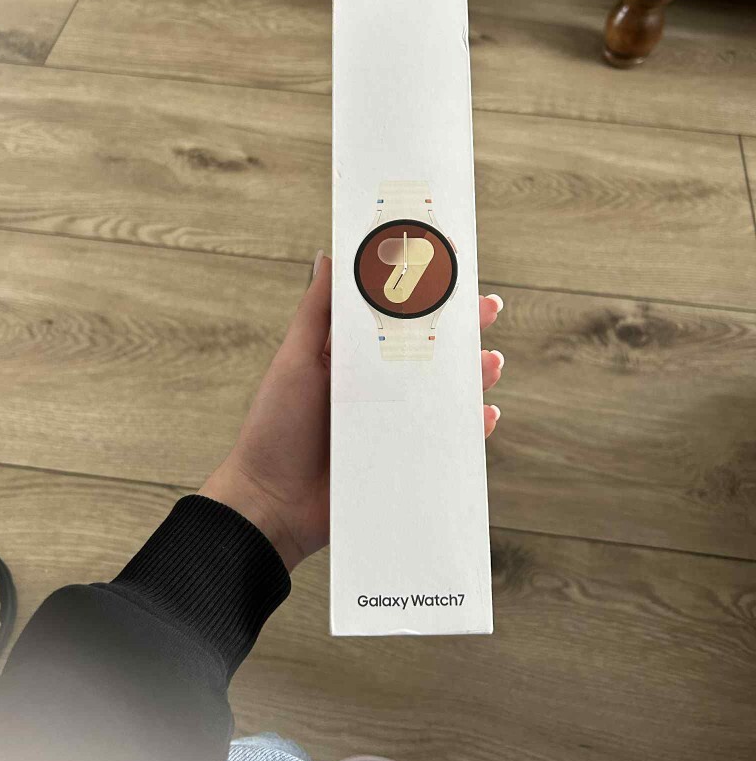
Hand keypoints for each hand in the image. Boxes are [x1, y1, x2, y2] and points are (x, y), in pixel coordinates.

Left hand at [200, 253, 504, 571]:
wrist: (270, 504)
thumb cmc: (274, 428)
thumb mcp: (295, 361)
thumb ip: (315, 313)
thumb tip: (329, 256)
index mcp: (352, 359)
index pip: (398, 318)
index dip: (426, 295)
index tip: (454, 270)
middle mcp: (377, 388)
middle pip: (430, 352)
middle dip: (463, 331)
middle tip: (489, 310)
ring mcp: (392, 424)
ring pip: (444, 393)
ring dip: (473, 375)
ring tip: (490, 363)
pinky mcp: (403, 460)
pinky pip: (445, 440)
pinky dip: (469, 427)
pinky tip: (483, 415)